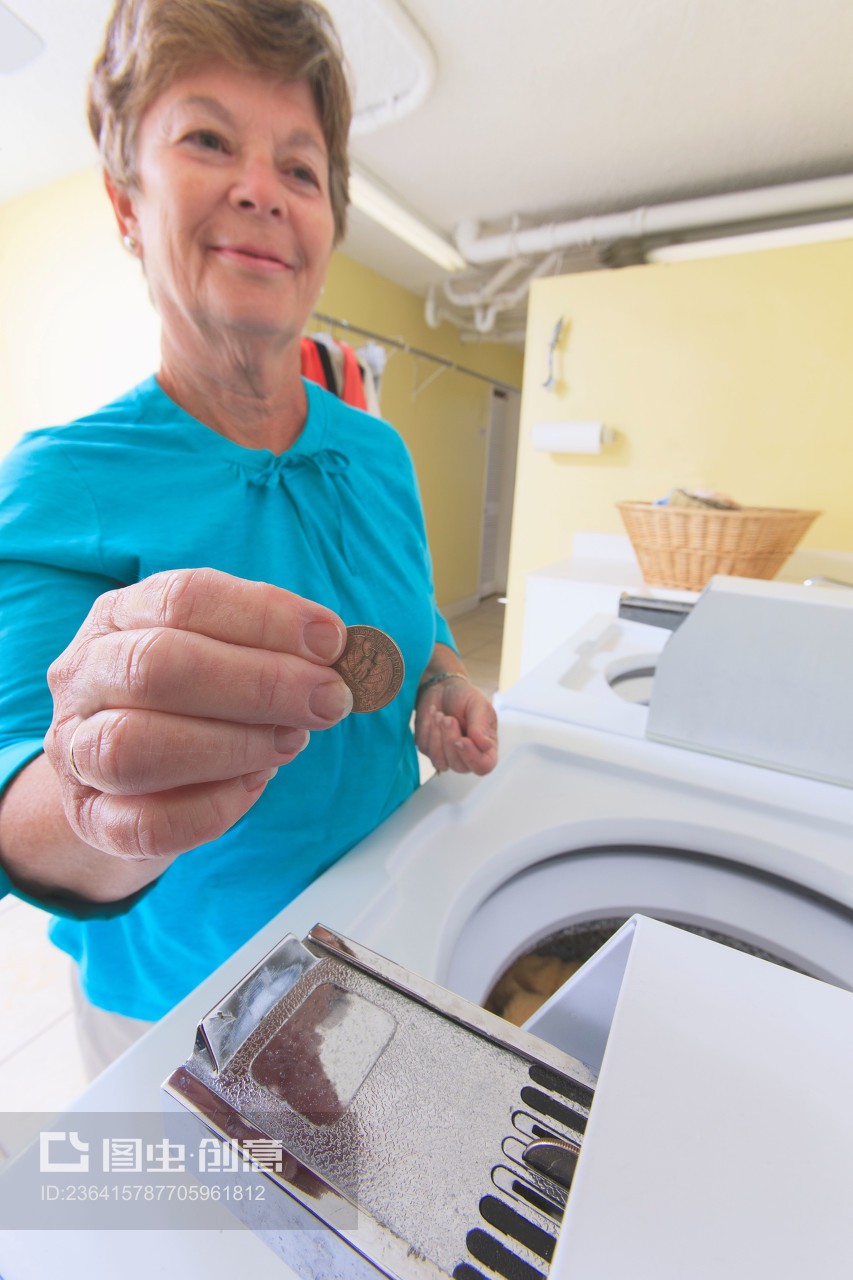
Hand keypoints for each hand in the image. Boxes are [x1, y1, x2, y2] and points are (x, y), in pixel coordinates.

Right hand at [42, 568, 351, 860]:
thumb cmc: (185, 703)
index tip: (331, 642)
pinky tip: (252, 786)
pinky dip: (212, 807)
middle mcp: (86, 676)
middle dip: (260, 684)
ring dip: (232, 745)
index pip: (184, 598)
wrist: (120, 779)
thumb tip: (341, 657)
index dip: (265, 617)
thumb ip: (271, 649)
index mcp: (120, 617)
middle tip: (327, 700)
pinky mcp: (91, 819)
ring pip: (134, 747)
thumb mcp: (219, 653)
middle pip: (158, 667)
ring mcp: (76, 751)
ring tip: (290, 743)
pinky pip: (145, 824)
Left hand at [414, 676, 497, 776]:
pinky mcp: (430, 750)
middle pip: (460, 766)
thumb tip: (485, 745)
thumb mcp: (478, 705)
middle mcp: (467, 756)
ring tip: (440, 715)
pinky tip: (433, 716)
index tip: (461, 740)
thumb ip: (481, 726)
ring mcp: (447, 755)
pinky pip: (426, 750)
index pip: (484, 766)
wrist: (442, 688)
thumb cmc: (465, 697)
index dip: (472, 757)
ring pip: (441, 762)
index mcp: (486, 747)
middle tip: (448, 718)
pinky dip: (428, 731)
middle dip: (450, 740)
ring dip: (437, 737)